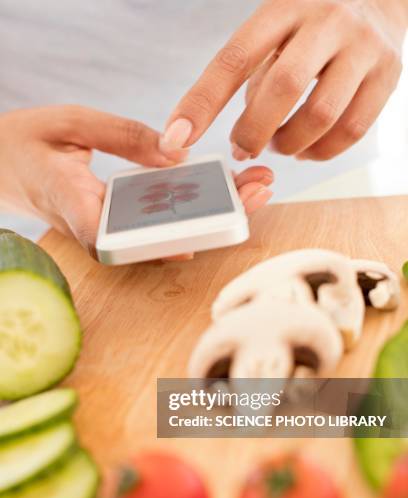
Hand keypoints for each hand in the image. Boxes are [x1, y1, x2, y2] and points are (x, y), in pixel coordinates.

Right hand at [0, 106, 272, 255]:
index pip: (113, 242)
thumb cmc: (28, 144)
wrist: (5, 165)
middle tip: (257, 192)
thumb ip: (122, 136)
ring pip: (169, 233)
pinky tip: (229, 191)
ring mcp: (110, 231)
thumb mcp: (71, 124)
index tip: (193, 242)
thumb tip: (178, 155)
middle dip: (213, 219)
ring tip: (257, 188)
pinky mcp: (119, 224)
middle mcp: (95, 230)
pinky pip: (162, 224)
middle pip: (161, 238)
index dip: (158, 245)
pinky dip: (198, 207)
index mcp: (73, 208)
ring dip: (215, 213)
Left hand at [162, 0, 406, 160]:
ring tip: (280, 145)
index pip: (234, 58)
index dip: (202, 102)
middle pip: (283, 88)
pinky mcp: (388, 75)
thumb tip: (241, 141)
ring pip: (320, 116)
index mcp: (283, 8)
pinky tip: (308, 149)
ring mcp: (363, 47)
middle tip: (242, 147)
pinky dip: (322, 151)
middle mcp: (327, 21)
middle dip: (254, 130)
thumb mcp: (274, 33)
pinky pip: (352, 130)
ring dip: (290, 144)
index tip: (177, 137)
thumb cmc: (310, 28)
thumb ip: (252, 76)